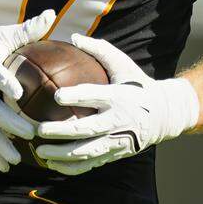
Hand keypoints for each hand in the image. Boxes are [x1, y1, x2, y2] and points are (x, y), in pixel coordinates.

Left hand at [35, 34, 198, 175]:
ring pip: (87, 152)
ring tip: (39, 151)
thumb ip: (99, 49)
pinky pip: (91, 164)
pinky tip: (51, 164)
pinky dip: (71, 167)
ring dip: (62, 154)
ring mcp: (117, 141)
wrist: (164, 114)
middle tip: (38, 129)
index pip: (95, 96)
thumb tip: (73, 36)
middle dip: (61, 131)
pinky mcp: (115, 154)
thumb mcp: (123, 63)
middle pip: (86, 129)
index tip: (56, 95)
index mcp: (118, 96)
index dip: (76, 96)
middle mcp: (118, 120)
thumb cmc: (137, 83)